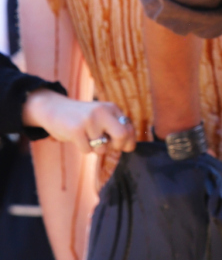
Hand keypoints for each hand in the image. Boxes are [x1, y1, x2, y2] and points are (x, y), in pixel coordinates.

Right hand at [22, 91, 136, 153]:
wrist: (54, 108)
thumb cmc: (81, 118)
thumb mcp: (100, 116)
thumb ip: (115, 127)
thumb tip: (129, 146)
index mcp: (111, 108)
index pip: (129, 128)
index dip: (129, 142)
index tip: (124, 147)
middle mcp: (102, 111)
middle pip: (122, 135)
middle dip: (117, 146)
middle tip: (108, 147)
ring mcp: (89, 120)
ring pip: (102, 148)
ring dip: (95, 149)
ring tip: (86, 138)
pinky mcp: (76, 129)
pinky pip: (87, 150)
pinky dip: (83, 149)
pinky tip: (77, 138)